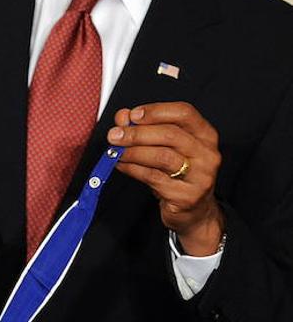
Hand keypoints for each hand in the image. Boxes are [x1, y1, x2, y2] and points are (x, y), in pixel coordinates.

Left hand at [107, 102, 224, 254]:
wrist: (193, 210)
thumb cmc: (177, 172)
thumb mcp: (163, 147)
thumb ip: (143, 128)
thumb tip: (122, 117)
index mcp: (205, 135)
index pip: (184, 113)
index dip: (156, 111)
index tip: (132, 114)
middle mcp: (207, 153)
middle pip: (170, 134)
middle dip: (136, 133)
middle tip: (114, 135)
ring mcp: (201, 176)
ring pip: (162, 156)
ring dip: (132, 152)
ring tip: (115, 152)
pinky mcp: (187, 196)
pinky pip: (153, 177)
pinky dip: (131, 169)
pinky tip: (121, 165)